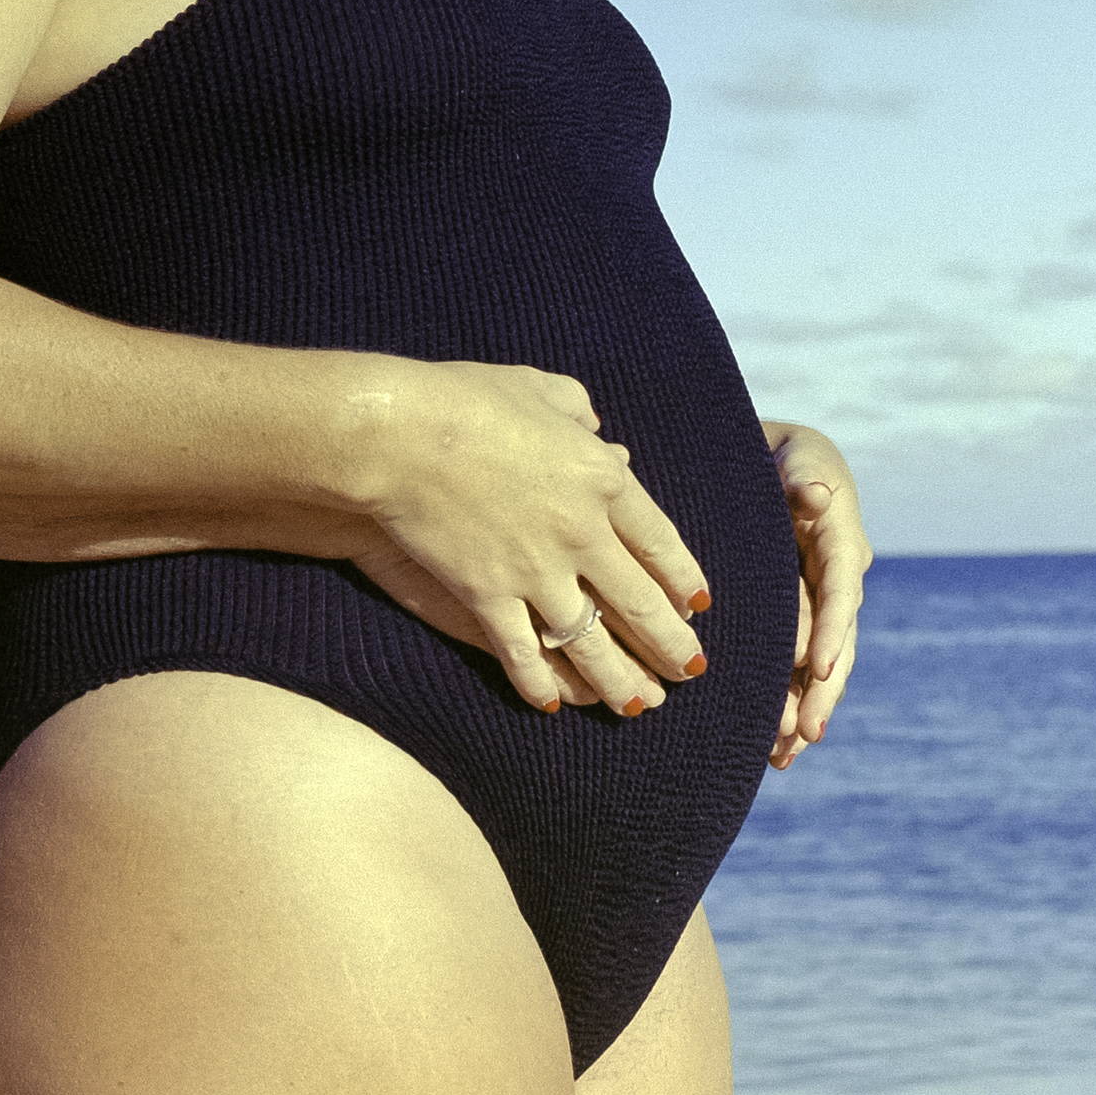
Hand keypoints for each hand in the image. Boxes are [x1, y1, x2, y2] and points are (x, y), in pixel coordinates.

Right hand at [359, 364, 711, 719]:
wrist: (397, 432)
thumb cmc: (462, 398)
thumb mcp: (536, 388)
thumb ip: (575, 408)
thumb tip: (595, 427)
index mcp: (600, 477)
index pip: (659, 541)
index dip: (682, 578)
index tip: (698, 605)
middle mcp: (581, 532)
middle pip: (638, 602)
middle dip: (670, 643)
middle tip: (691, 669)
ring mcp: (535, 570)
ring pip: (591, 644)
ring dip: (620, 682)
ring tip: (640, 706)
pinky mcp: (488, 596)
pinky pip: (524, 655)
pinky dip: (541, 685)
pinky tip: (554, 705)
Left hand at [763, 420, 871, 767]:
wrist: (777, 462)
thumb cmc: (782, 454)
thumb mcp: (795, 457)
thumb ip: (801, 479)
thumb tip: (814, 493)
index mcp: (841, 542)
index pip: (840, 591)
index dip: (832, 629)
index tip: (819, 669)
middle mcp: (838, 580)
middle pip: (837, 643)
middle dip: (822, 691)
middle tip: (805, 734)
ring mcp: (822, 603)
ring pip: (820, 665)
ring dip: (806, 707)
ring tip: (786, 752)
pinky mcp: (802, 618)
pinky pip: (800, 666)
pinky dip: (792, 703)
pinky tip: (778, 749)